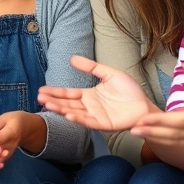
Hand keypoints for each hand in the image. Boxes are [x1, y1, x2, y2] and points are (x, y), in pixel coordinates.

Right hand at [37, 56, 154, 130]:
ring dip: (61, 109)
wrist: (144, 104)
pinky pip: (88, 121)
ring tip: (48, 105)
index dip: (56, 92)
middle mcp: (89, 106)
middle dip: (53, 101)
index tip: (42, 90)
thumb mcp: (109, 74)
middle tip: (39, 98)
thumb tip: (72, 59)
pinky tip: (68, 114)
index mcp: (89, 95)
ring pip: (74, 112)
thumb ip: (91, 67)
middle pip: (68, 103)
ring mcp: (95, 116)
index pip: (69, 93)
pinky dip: (77, 119)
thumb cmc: (129, 90)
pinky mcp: (103, 124)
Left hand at [131, 63, 183, 145]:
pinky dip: (174, 140)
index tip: (141, 120)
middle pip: (176, 135)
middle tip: (132, 130)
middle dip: (153, 133)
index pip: (180, 121)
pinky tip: (163, 136)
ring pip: (182, 141)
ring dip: (160, 138)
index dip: (159, 122)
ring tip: (142, 134)